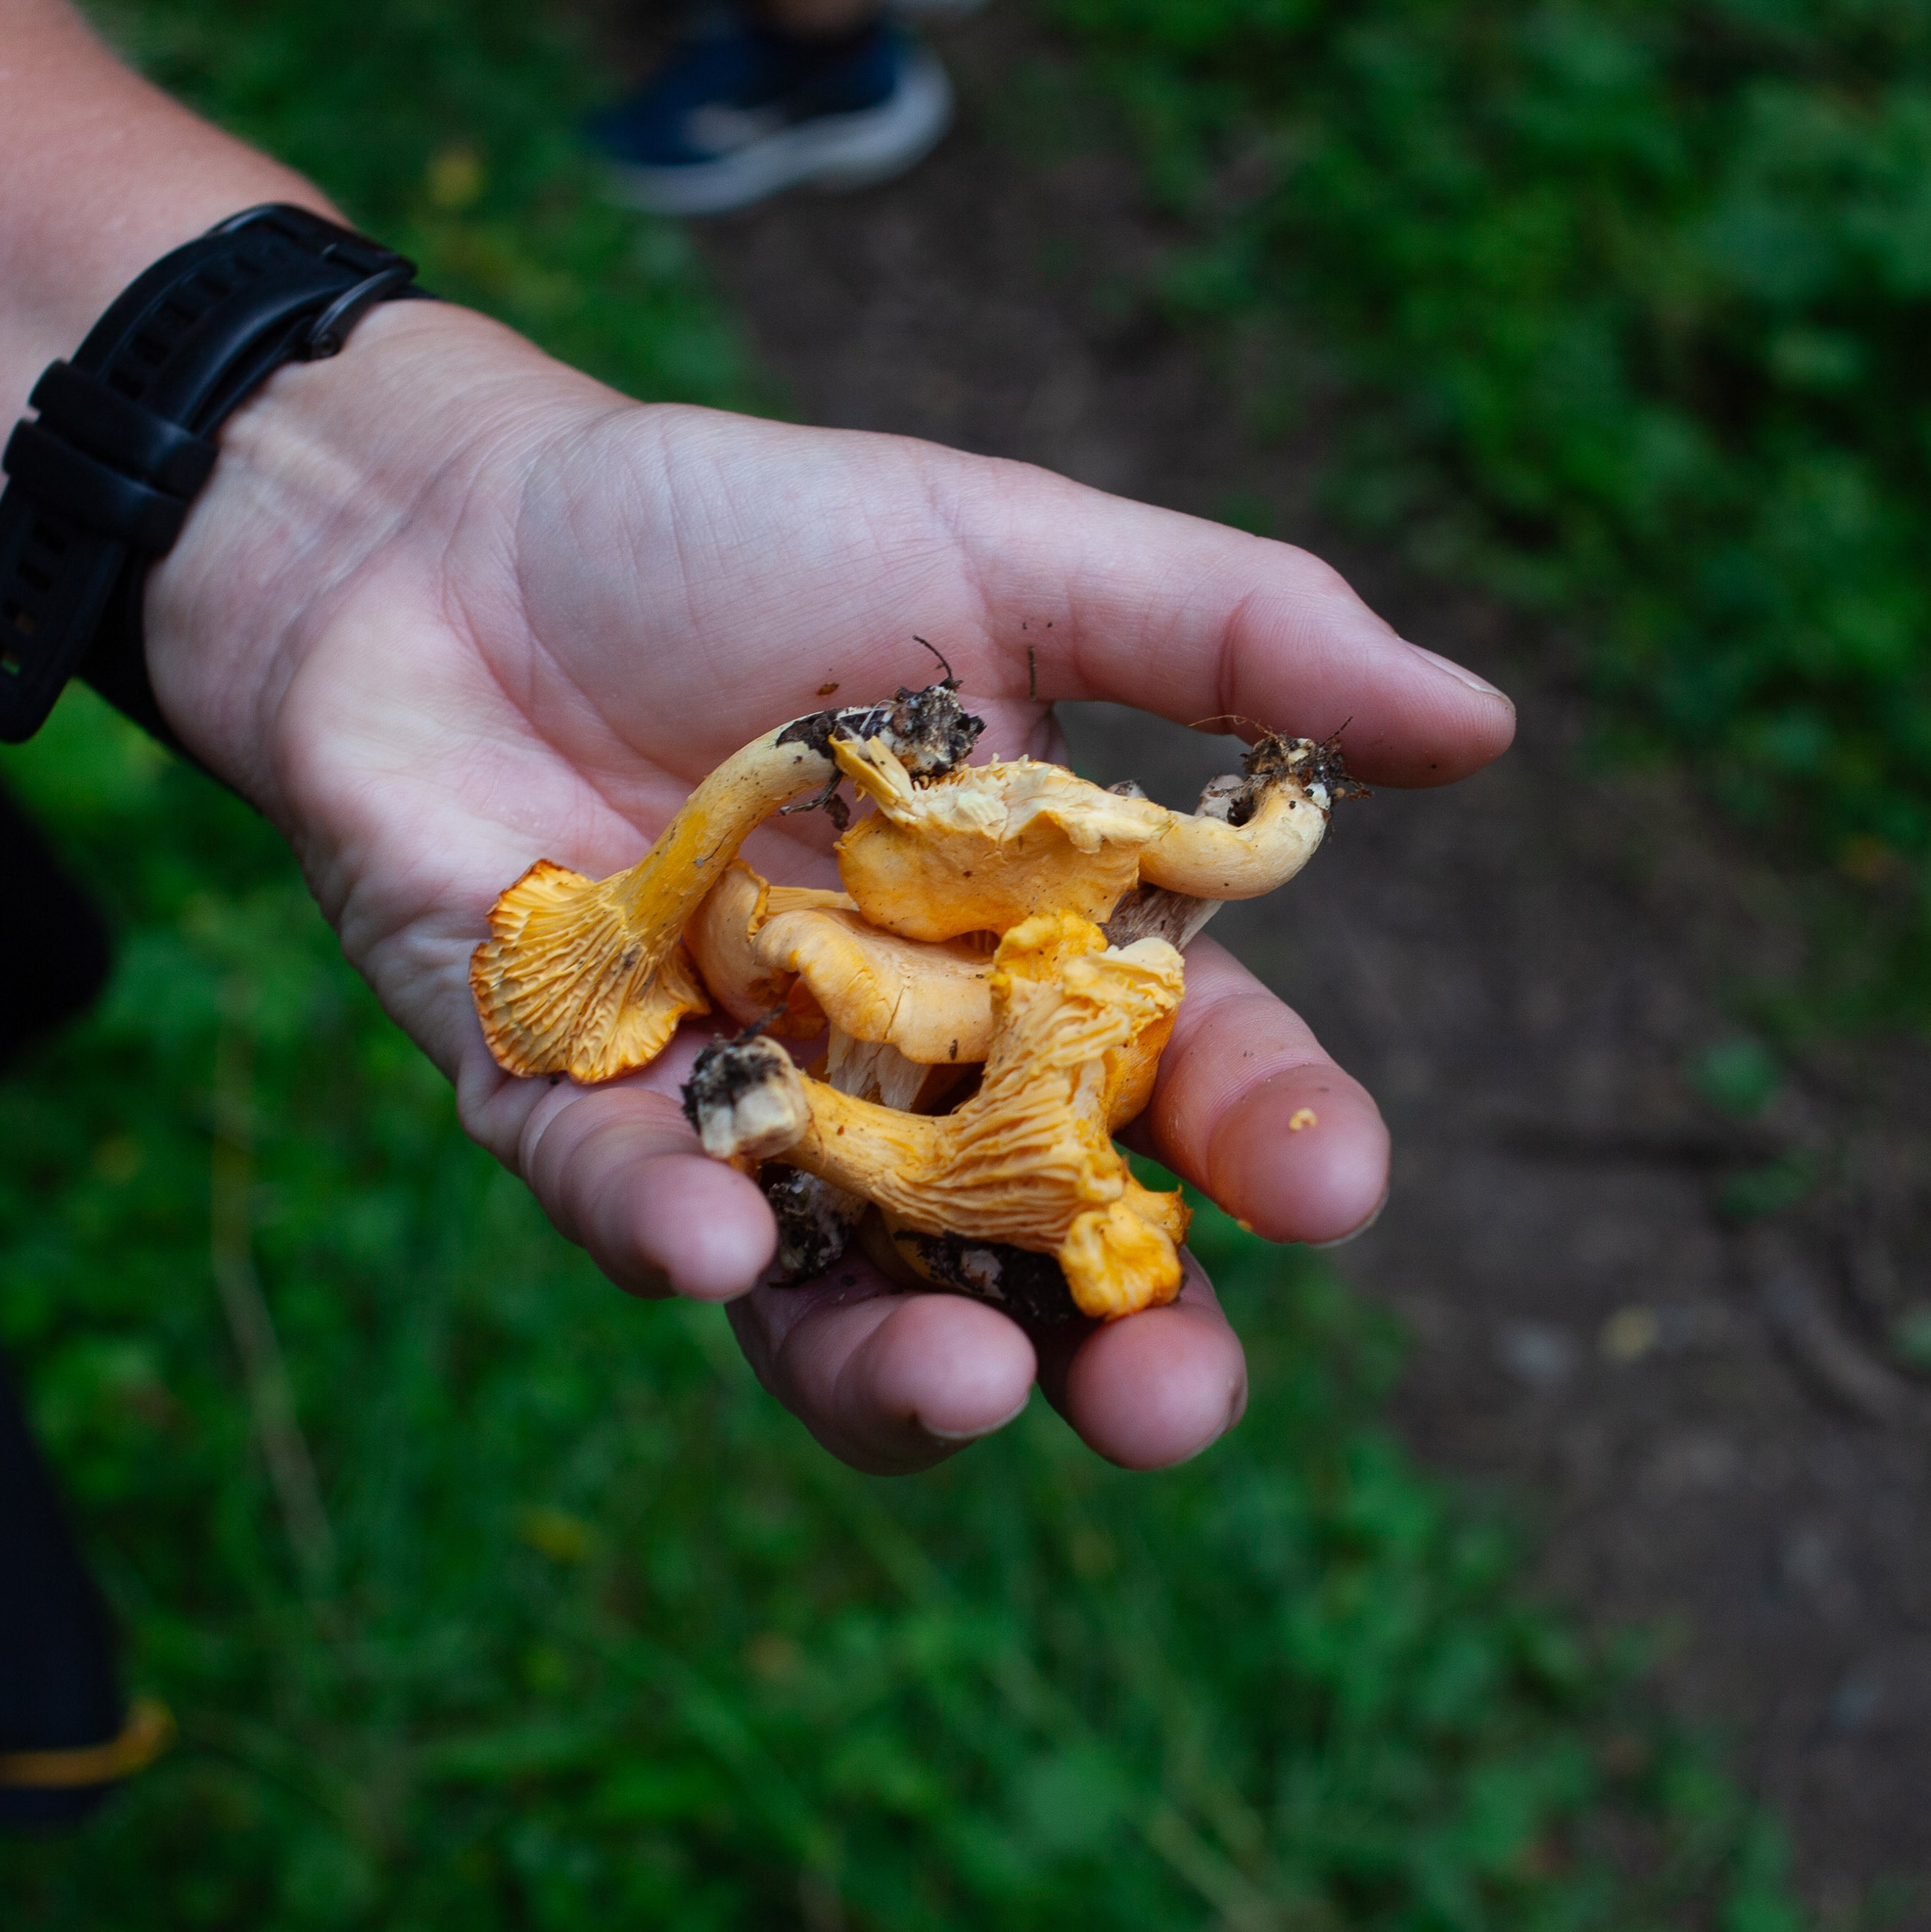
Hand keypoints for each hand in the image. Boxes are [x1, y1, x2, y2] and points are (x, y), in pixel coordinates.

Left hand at [154, 301, 1513, 1475]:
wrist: (444, 527)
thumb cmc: (725, 533)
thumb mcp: (992, 550)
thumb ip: (1221, 637)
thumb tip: (1486, 723)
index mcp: (1022, 956)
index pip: (1177, 1087)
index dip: (1261, 1145)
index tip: (1327, 1186)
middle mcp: (887, 1068)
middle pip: (1023, 1261)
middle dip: (1107, 1352)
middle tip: (1169, 1404)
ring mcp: (721, 1105)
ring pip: (823, 1299)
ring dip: (893, 1368)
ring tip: (962, 1393)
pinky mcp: (549, 1103)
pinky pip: (610, 1201)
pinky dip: (659, 1229)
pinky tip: (707, 1243)